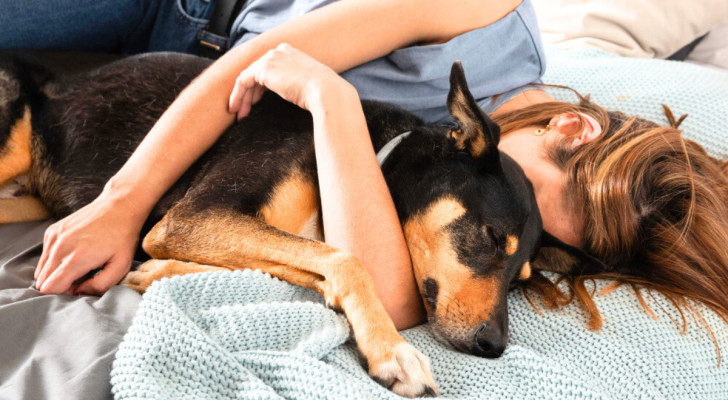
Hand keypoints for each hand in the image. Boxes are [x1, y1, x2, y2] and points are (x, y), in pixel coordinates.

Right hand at [34, 192, 141, 295]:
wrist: (119, 207)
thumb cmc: (123, 238)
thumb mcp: (121, 266)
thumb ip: (99, 285)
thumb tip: (78, 292)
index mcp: (76, 259)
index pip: (50, 289)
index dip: (64, 294)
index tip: (80, 286)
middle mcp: (60, 247)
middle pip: (43, 281)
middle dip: (61, 284)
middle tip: (83, 275)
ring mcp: (54, 237)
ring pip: (42, 269)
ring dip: (57, 272)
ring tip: (80, 265)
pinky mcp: (52, 231)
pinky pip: (45, 255)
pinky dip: (56, 260)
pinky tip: (75, 253)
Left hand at [228, 43, 350, 119]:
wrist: (326, 91)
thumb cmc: (323, 92)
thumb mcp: (308, 83)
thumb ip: (295, 82)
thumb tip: (291, 92)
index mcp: (290, 52)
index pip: (267, 69)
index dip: (259, 87)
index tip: (255, 103)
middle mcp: (278, 51)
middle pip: (255, 72)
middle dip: (248, 94)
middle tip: (244, 111)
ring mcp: (270, 58)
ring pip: (247, 78)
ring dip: (242, 97)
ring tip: (239, 114)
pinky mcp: (264, 69)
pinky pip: (243, 82)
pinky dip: (237, 96)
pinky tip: (236, 109)